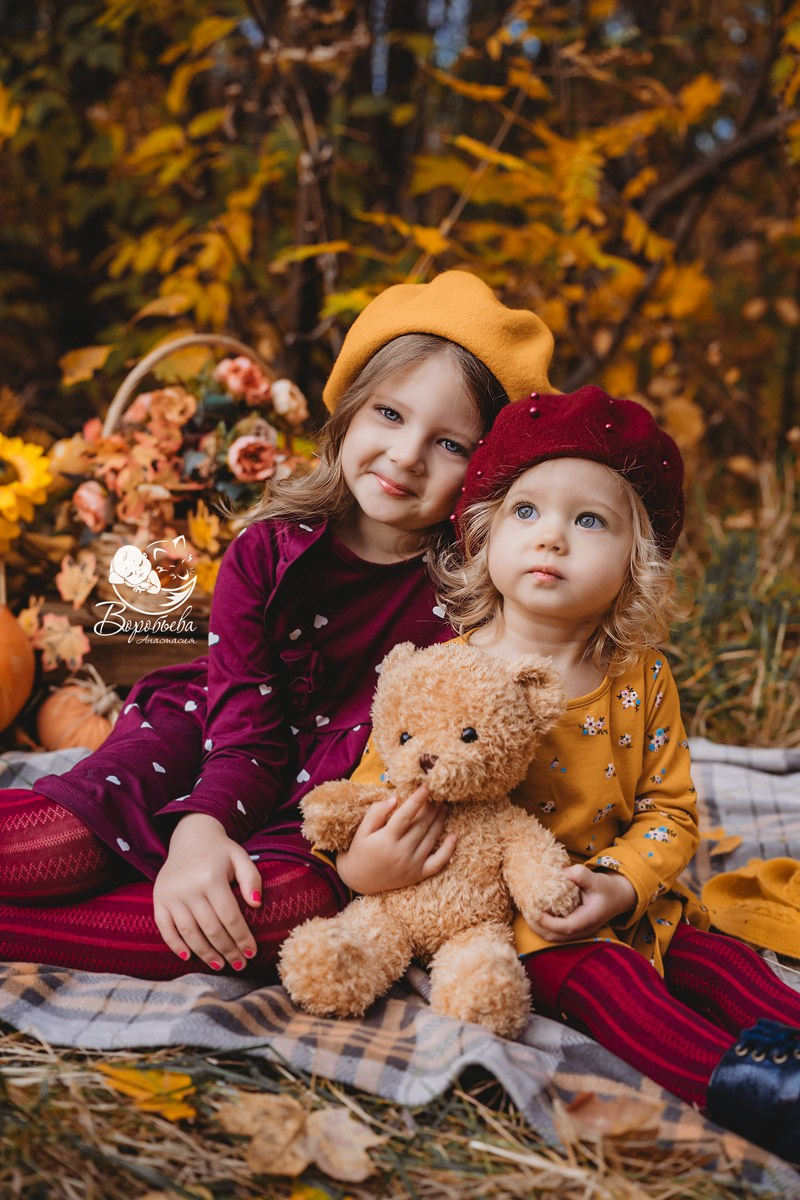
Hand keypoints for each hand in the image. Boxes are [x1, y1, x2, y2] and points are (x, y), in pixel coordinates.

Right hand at [153, 812, 262, 970]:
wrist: (190, 836)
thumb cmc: (220, 851)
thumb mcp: (240, 857)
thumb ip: (252, 878)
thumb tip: (256, 904)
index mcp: (211, 877)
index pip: (229, 916)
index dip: (242, 937)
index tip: (252, 952)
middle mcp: (188, 888)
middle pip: (211, 928)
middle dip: (228, 950)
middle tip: (240, 964)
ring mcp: (171, 895)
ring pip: (189, 932)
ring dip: (205, 953)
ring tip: (220, 965)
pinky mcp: (159, 899)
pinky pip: (165, 928)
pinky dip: (175, 945)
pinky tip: (189, 956)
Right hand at [335, 786, 455, 894]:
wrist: (359, 880)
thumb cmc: (360, 851)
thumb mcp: (362, 830)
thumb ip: (376, 813)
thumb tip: (395, 799)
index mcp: (386, 840)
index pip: (405, 815)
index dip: (417, 800)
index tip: (426, 787)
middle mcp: (401, 853)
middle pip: (421, 825)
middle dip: (431, 807)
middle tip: (438, 794)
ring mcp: (412, 865)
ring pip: (431, 838)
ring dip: (440, 821)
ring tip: (444, 807)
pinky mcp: (418, 874)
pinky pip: (438, 862)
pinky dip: (448, 850)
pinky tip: (453, 836)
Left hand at [529, 865, 635, 943]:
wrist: (616, 898)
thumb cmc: (606, 889)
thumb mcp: (597, 879)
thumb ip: (582, 875)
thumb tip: (563, 872)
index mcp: (588, 919)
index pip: (567, 927)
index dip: (550, 922)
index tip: (537, 912)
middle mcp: (582, 930)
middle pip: (555, 936)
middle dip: (537, 926)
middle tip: (524, 910)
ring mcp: (577, 933)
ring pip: (552, 937)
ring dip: (537, 927)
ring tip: (526, 911)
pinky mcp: (572, 930)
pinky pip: (554, 933)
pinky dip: (542, 925)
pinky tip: (534, 912)